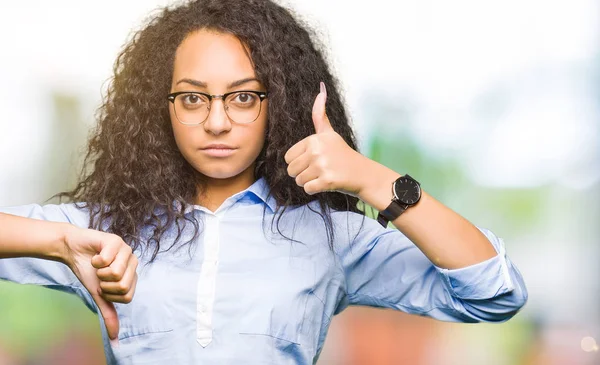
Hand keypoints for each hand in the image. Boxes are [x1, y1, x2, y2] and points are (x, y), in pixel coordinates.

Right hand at [61, 225, 137, 340]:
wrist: (73, 251)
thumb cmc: (89, 271)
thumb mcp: (99, 295)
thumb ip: (109, 314)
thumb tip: (115, 339)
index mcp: (133, 276)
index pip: (127, 296)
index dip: (110, 294)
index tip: (103, 286)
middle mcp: (133, 262)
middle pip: (123, 285)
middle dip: (104, 283)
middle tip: (99, 274)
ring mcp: (127, 250)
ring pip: (116, 272)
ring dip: (99, 271)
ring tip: (98, 264)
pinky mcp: (116, 240)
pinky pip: (106, 259)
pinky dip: (95, 260)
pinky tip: (95, 254)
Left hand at [284, 82, 369, 195]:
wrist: (362, 173)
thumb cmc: (342, 154)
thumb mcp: (329, 132)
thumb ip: (319, 114)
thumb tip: (321, 88)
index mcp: (314, 139)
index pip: (288, 157)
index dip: (299, 162)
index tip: (315, 159)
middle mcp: (317, 150)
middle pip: (291, 170)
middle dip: (303, 173)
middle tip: (320, 169)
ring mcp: (322, 166)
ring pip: (298, 180)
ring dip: (310, 182)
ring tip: (324, 175)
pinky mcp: (327, 181)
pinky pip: (307, 189)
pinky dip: (315, 190)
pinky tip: (327, 183)